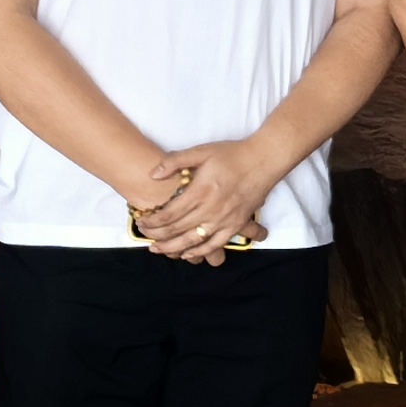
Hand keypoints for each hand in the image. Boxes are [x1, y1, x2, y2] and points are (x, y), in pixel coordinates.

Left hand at [136, 142, 275, 262]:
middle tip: (145, 236)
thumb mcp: (201, 152)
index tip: (141, 221)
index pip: (169, 214)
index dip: (151, 221)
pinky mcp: (236, 225)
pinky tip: (187, 254)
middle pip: (177, 229)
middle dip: (157, 235)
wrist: (264, 160)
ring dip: (173, 248)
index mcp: (200, 190)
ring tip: (158, 250)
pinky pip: (215, 244)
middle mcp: (211, 208)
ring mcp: (224, 219)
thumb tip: (153, 175)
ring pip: (193, 241)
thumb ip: (175, 162)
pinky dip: (199, 252)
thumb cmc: (232, 155)